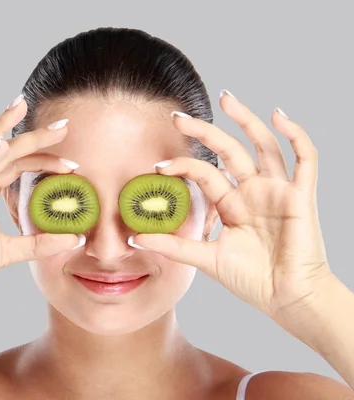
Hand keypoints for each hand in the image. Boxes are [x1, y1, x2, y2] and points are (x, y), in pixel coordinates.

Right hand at [0, 96, 82, 304]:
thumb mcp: (5, 252)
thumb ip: (37, 244)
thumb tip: (75, 239)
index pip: (15, 166)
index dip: (42, 159)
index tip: (73, 162)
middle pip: (2, 152)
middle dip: (32, 136)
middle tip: (63, 125)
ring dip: (2, 130)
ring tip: (22, 110)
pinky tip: (0, 147)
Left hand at [132, 90, 334, 322]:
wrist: (288, 299)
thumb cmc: (252, 280)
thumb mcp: (206, 259)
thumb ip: (173, 246)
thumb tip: (133, 238)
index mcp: (231, 203)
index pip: (205, 174)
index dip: (182, 166)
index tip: (157, 166)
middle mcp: (252, 191)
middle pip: (227, 151)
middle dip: (203, 132)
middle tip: (176, 117)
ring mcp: (276, 191)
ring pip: (263, 145)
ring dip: (245, 120)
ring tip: (225, 98)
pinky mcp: (301, 196)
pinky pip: (305, 158)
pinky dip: (295, 135)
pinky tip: (278, 115)